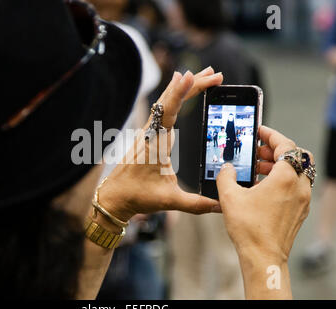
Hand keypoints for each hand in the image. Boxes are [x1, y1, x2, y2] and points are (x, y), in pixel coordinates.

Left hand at [100, 67, 223, 220]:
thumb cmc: (137, 196)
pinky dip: (176, 96)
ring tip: (207, 75)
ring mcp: (149, 131)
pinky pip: (164, 109)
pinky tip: (181, 88)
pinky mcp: (149, 134)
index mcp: (155, 144)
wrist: (114, 197)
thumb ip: (196, 204)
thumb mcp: (169, 200)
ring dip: (186, 87)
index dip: (179, 93)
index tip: (188, 75)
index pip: (168, 112)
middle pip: (171, 100)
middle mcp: (151, 133)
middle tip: (216, 74)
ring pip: (167, 102)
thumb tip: (221, 205)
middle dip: (194, 84)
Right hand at [217, 126, 311, 262]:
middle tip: (259, 152)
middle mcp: (299, 187)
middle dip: (277, 150)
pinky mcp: (300, 211)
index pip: (286, 145)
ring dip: (279, 166)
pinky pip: (296, 186)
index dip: (272, 135)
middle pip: (297, 156)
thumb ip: (226, 175)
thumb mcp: (229, 196)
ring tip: (258, 169)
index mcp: (285, 178)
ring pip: (297, 172)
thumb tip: (227, 167)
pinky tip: (263, 188)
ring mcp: (302, 200)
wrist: (263, 257)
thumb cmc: (249, 229)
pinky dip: (283, 180)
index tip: (260, 131)